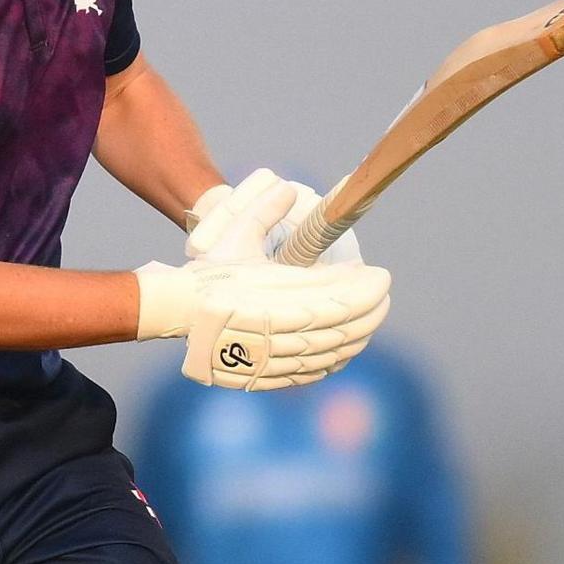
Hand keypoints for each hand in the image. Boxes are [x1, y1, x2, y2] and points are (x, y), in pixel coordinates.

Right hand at [144, 174, 390, 389]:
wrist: (178, 311)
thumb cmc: (210, 272)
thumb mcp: (236, 236)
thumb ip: (265, 212)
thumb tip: (290, 188)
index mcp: (275, 301)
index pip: (339, 302)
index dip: (367, 292)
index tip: (382, 277)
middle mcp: (278, 335)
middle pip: (341, 330)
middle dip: (370, 312)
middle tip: (384, 295)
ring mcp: (273, 360)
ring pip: (330, 354)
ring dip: (357, 336)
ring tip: (371, 320)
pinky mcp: (267, 376)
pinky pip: (311, 373)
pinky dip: (334, 360)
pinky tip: (344, 348)